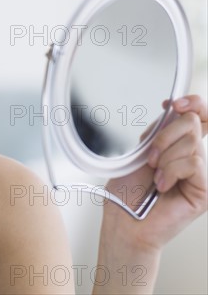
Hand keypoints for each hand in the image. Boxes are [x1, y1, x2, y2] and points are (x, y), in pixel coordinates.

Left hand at [104, 95, 206, 252]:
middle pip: (192, 122)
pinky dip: (170, 172)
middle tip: (150, 158)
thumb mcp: (143, 150)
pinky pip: (192, 163)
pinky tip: (162, 186)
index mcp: (179, 145)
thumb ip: (162, 130)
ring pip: (190, 143)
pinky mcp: (205, 190)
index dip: (195, 103)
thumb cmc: (128, 190)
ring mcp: (201, 174)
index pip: (202, 115)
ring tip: (154, 176)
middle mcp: (194, 157)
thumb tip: (175, 107)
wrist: (123, 220)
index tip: (174, 104)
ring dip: (163, 157)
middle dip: (164, 136)